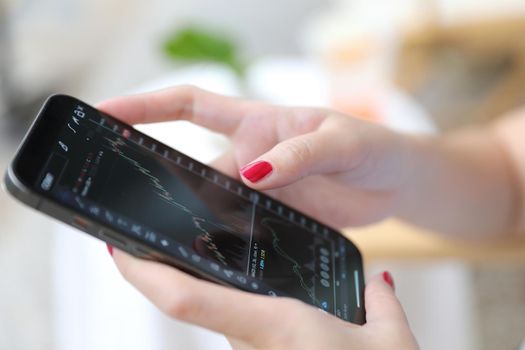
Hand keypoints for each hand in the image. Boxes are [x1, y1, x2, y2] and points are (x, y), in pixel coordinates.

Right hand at [98, 86, 410, 227]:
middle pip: (191, 169)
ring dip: (195, 223)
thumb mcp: (341, 141)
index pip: (187, 106)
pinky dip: (226, 246)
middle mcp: (248, 158)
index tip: (104, 114)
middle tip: (128, 205)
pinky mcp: (273, 219)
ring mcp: (259, 192)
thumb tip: (252, 175)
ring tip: (170, 243)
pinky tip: (218, 263)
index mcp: (256, 123)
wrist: (395, 182)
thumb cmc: (370, 146)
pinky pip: (239, 233)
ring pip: (212, 208)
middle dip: (158, 183)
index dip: (143, 106)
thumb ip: (299, 154)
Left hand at [111, 248, 418, 349]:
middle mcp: (255, 346)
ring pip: (215, 318)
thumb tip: (377, 281)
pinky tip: (239, 288)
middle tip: (146, 234)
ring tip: (194, 246)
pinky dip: (224, 304)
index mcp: (279, 327)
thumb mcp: (394, 344)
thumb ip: (382, 304)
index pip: (189, 301)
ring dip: (197, 287)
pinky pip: (236, 330)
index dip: (144, 275)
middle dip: (164, 272)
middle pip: (193, 303)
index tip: (116, 250)